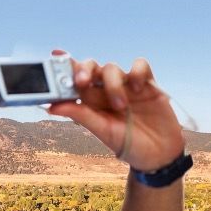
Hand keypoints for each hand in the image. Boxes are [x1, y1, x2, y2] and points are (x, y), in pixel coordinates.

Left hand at [46, 51, 184, 171]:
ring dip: (112, 84)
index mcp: (91, 102)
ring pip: (112, 68)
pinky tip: (138, 88)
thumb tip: (51, 107)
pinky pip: (140, 65)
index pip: (75, 80)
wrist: (159, 153)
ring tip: (120, 106)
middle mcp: (106, 90)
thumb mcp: (103, 131)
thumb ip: (80, 115)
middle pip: (91, 67)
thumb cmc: (128, 143)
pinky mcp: (147, 83)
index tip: (55, 57)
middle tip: (81, 82)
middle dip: (84, 69)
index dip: (65, 68)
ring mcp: (126, 85)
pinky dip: (136, 72)